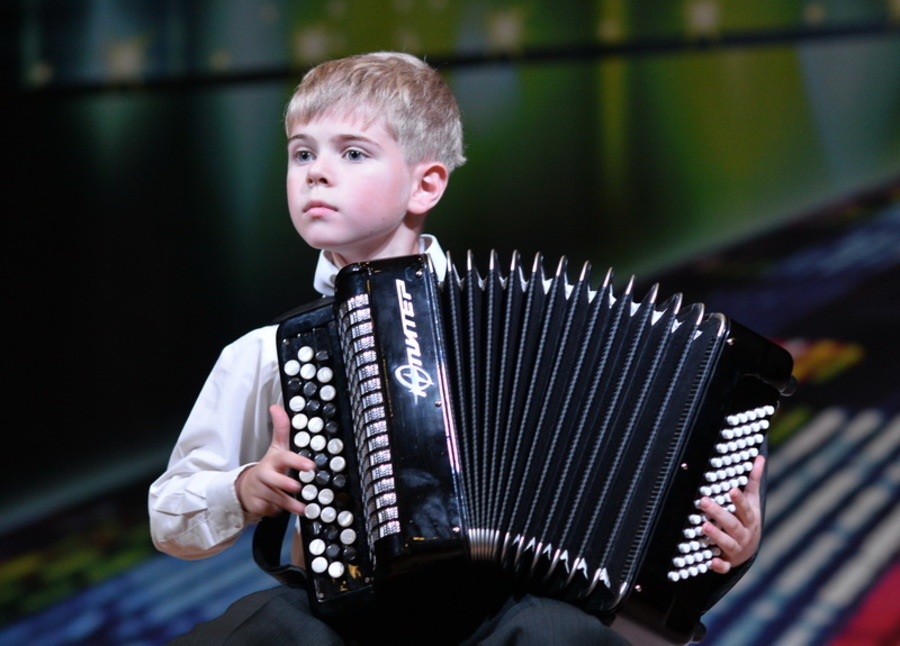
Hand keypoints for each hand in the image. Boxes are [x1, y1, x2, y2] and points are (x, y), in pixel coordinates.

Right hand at [235, 404, 315, 517]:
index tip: (310, 466)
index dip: (296, 461)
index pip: (284, 458)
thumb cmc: (268, 467)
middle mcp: (266, 475)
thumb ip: (281, 428)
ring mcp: (261, 491)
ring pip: (275, 499)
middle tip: (298, 486)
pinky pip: (270, 510)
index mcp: (274, 460)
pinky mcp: (258, 505)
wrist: (246, 487)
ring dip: (289, 503)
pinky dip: (276, 511)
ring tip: (302, 508)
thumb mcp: (276, 447)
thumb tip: (276, 407)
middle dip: (285, 483)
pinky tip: (283, 510)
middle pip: (274, 480)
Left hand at [699, 455, 764, 573]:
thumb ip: (753, 481)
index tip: (731, 489)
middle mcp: (745, 534)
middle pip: (732, 524)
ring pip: (727, 543)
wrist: (748, 551)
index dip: (739, 500)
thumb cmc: (747, 520)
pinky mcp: (727, 563)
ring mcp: (736, 549)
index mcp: (750, 519)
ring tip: (703, 526)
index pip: (745, 508)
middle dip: (718, 513)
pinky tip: (710, 561)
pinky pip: (723, 566)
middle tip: (703, 502)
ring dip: (716, 535)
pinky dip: (717, 565)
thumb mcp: (752, 501)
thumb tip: (759, 457)